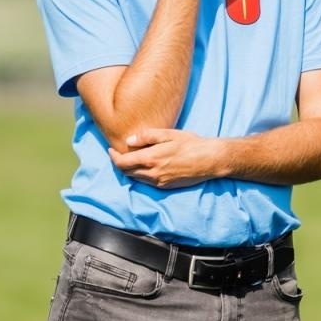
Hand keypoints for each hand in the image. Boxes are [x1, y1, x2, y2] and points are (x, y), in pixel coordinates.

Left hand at [109, 128, 225, 188]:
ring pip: (136, 178)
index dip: (113, 157)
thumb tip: (129, 141)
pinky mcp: (166, 186)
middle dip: (120, 163)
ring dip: (130, 170)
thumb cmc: (190, 143)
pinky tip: (147, 166)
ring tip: (132, 159)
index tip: (111, 150)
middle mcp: (152, 173)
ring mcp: (159, 182)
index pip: (122, 163)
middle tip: (120, 154)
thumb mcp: (168, 134)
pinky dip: (141, 174)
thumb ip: (147, 137)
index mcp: (150, 159)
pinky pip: (147, 182)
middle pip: (126, 172)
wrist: (209, 160)